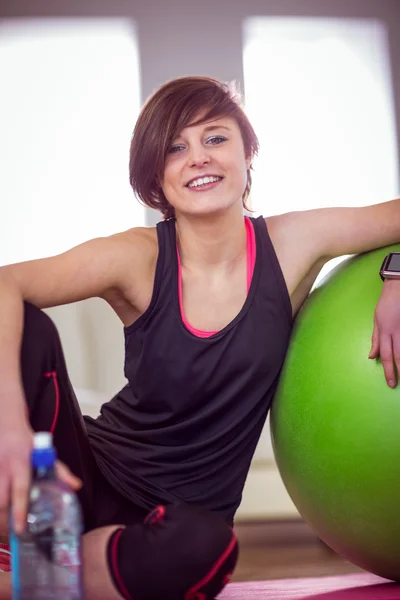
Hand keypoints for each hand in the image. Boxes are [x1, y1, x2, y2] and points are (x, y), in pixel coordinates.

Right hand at [0, 408, 81, 534]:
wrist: (7, 428)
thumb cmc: (29, 445)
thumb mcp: (46, 454)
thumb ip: (60, 471)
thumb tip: (76, 487)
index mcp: (21, 465)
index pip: (20, 491)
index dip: (19, 512)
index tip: (19, 530)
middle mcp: (4, 470)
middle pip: (2, 502)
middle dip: (5, 522)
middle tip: (14, 536)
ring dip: (0, 518)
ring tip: (7, 531)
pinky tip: (3, 518)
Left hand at [369, 279, 399, 386]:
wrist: (398, 285)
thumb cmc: (386, 303)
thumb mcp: (376, 320)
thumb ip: (376, 339)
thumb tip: (371, 356)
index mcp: (384, 331)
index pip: (386, 355)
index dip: (388, 371)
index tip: (391, 383)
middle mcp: (396, 331)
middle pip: (398, 355)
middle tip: (399, 384)